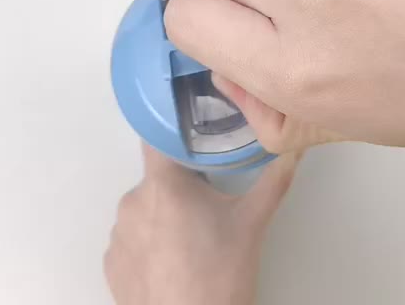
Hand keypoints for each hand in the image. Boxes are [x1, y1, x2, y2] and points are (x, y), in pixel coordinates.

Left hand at [104, 143, 299, 304]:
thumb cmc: (220, 273)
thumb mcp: (252, 224)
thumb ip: (273, 181)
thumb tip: (293, 149)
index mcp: (162, 184)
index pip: (156, 138)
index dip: (172, 132)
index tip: (191, 136)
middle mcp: (131, 202)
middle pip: (157, 179)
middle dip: (180, 186)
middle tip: (208, 207)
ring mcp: (116, 236)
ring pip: (144, 209)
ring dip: (163, 215)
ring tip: (191, 242)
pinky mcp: (110, 264)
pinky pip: (131, 239)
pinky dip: (148, 243)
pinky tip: (172, 262)